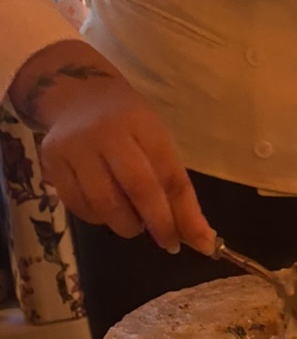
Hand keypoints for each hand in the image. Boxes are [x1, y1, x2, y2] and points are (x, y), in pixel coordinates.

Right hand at [9, 40, 214, 253]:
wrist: (76, 95)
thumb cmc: (128, 126)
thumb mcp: (157, 144)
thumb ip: (176, 189)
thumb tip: (201, 239)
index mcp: (143, 125)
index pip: (170, 174)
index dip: (186, 214)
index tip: (202, 243)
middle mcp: (107, 132)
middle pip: (139, 189)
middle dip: (160, 224)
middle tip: (169, 243)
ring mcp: (76, 146)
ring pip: (105, 204)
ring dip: (127, 225)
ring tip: (134, 222)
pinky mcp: (52, 161)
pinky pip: (79, 206)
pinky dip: (98, 219)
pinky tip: (106, 211)